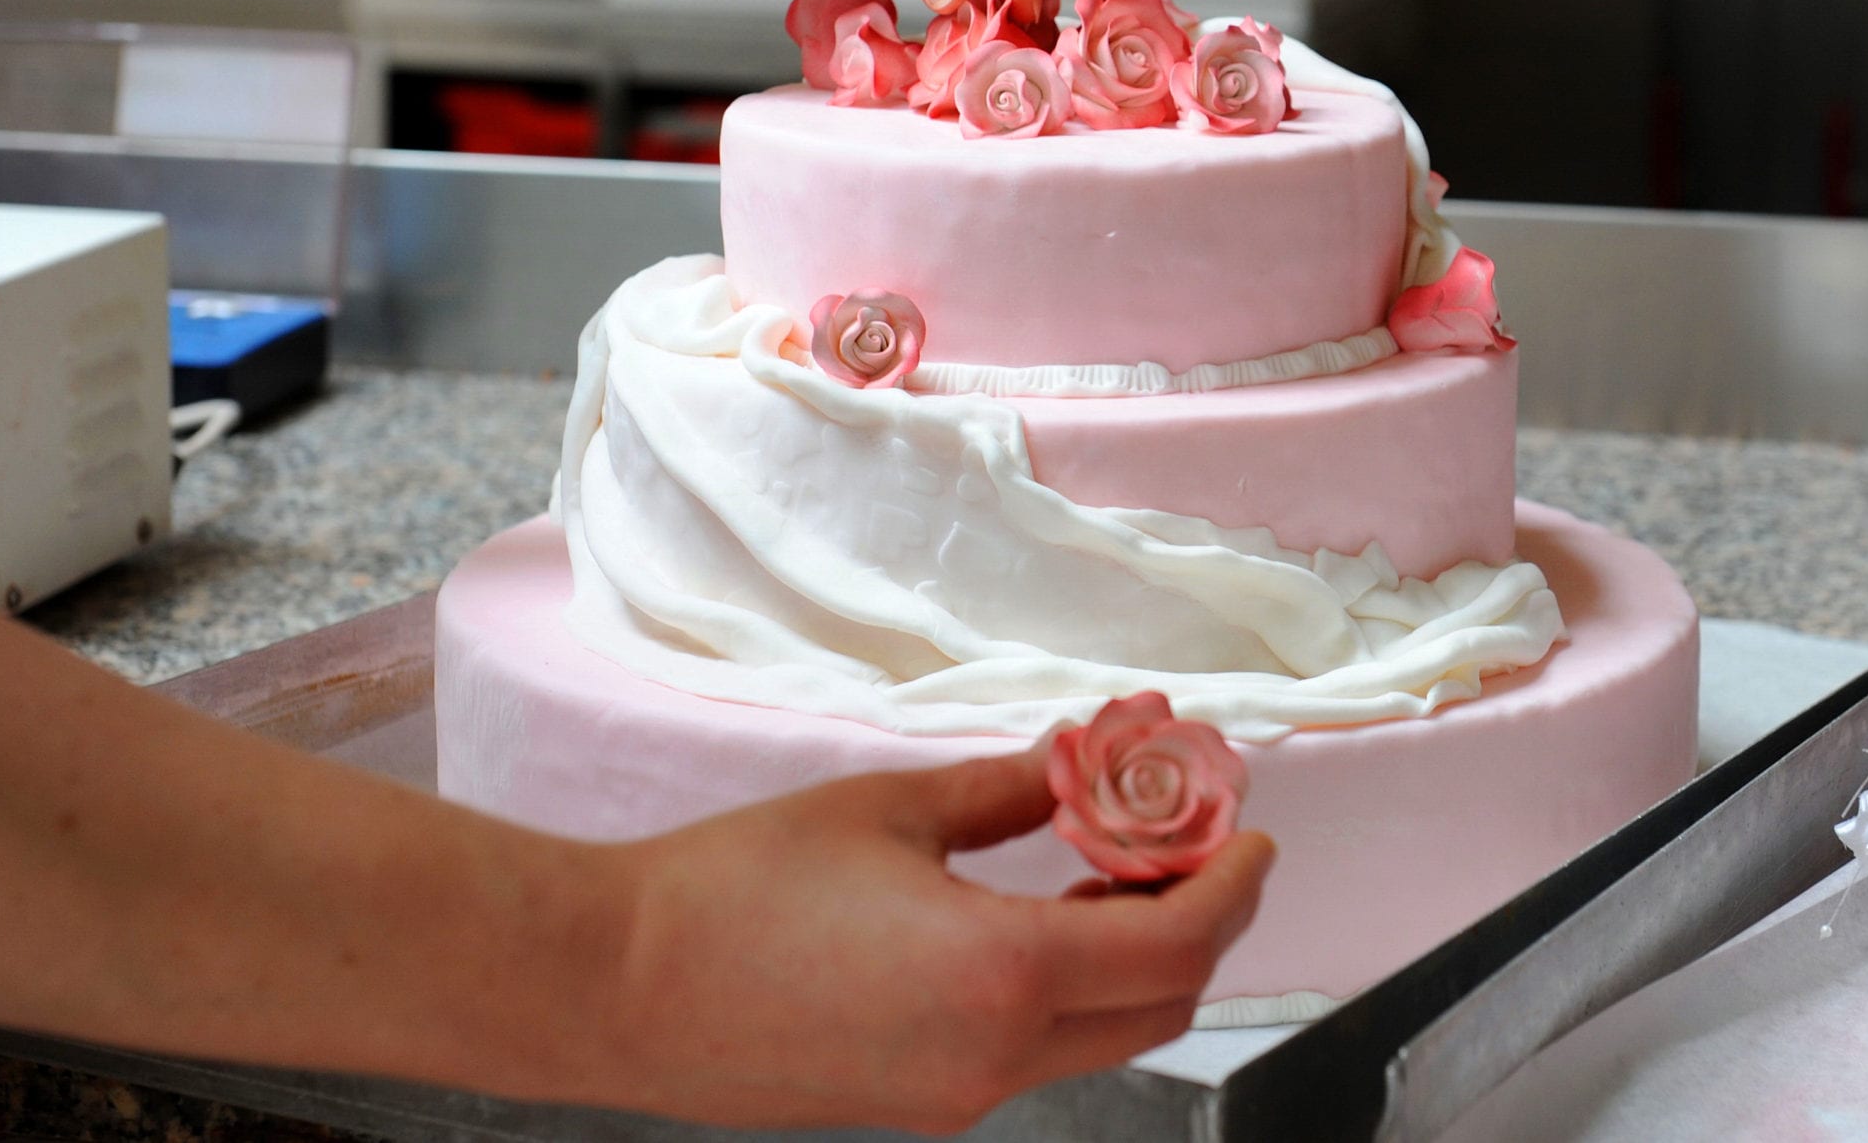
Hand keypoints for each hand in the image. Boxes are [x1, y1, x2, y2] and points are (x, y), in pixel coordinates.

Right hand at [585, 750, 1271, 1132]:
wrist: (617, 985)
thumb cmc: (734, 888)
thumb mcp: (890, 810)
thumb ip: (1008, 792)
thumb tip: (1081, 763)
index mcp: (1001, 974)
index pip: (1177, 944)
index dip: (1233, 886)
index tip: (1251, 833)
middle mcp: (995, 1057)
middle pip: (1160, 1002)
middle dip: (1196, 919)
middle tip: (1187, 837)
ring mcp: (957, 1095)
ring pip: (1103, 1033)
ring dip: (1134, 953)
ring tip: (1112, 862)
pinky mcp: (918, 1103)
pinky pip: (1036, 1049)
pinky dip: (1070, 984)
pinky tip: (1041, 914)